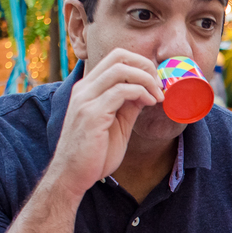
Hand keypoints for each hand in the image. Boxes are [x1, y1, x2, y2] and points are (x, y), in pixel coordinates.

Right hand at [51, 49, 162, 198]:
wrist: (72, 176)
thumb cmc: (94, 154)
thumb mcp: (117, 124)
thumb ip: (128, 106)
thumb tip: (147, 92)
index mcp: (88, 89)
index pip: (115, 58)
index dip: (140, 64)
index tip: (156, 82)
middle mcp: (84, 89)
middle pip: (118, 56)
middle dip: (145, 66)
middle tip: (159, 85)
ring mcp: (85, 99)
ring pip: (120, 69)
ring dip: (146, 79)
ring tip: (157, 96)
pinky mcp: (91, 114)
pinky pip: (120, 91)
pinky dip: (141, 92)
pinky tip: (150, 103)